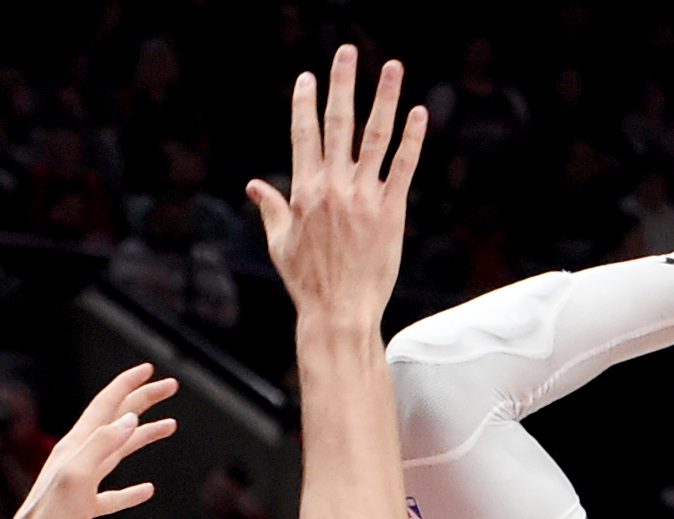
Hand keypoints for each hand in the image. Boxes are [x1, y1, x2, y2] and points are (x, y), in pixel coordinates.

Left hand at [0, 363, 181, 518]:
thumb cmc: (49, 517)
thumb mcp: (77, 474)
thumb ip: (102, 444)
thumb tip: (130, 417)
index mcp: (77, 445)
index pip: (107, 404)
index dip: (129, 384)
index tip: (151, 370)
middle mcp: (79, 457)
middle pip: (117, 421)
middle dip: (143, 400)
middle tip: (169, 388)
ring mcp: (82, 482)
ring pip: (119, 452)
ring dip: (144, 435)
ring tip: (169, 426)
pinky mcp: (84, 507)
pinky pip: (113, 494)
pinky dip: (131, 490)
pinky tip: (147, 490)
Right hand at [246, 47, 423, 335]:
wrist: (338, 312)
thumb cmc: (307, 283)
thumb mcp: (280, 244)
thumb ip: (271, 208)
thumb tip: (254, 187)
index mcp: (305, 191)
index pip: (304, 134)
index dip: (306, 102)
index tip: (309, 77)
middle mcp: (333, 187)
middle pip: (338, 124)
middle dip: (342, 84)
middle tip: (347, 52)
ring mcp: (363, 198)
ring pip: (375, 137)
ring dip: (384, 99)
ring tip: (391, 67)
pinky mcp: (390, 213)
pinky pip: (402, 168)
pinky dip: (411, 140)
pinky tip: (419, 114)